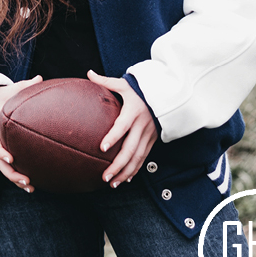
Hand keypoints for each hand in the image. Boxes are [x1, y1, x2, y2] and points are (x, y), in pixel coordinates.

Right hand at [0, 75, 42, 191]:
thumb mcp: (6, 91)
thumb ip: (22, 86)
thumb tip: (39, 78)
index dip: (1, 151)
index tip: (11, 158)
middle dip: (11, 172)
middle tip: (26, 180)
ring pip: (2, 168)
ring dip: (15, 179)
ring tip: (31, 187)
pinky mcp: (0, 152)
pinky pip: (6, 167)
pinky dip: (15, 176)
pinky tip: (30, 185)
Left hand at [87, 69, 157, 187]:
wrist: (167, 94)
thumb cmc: (141, 89)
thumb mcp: (125, 84)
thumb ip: (106, 81)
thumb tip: (88, 73)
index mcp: (133, 111)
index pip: (122, 126)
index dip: (113, 136)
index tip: (101, 147)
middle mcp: (142, 125)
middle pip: (130, 149)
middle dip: (118, 165)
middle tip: (105, 176)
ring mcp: (148, 135)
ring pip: (138, 158)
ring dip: (125, 172)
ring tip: (112, 183)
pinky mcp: (152, 140)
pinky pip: (144, 158)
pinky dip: (135, 170)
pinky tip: (125, 179)